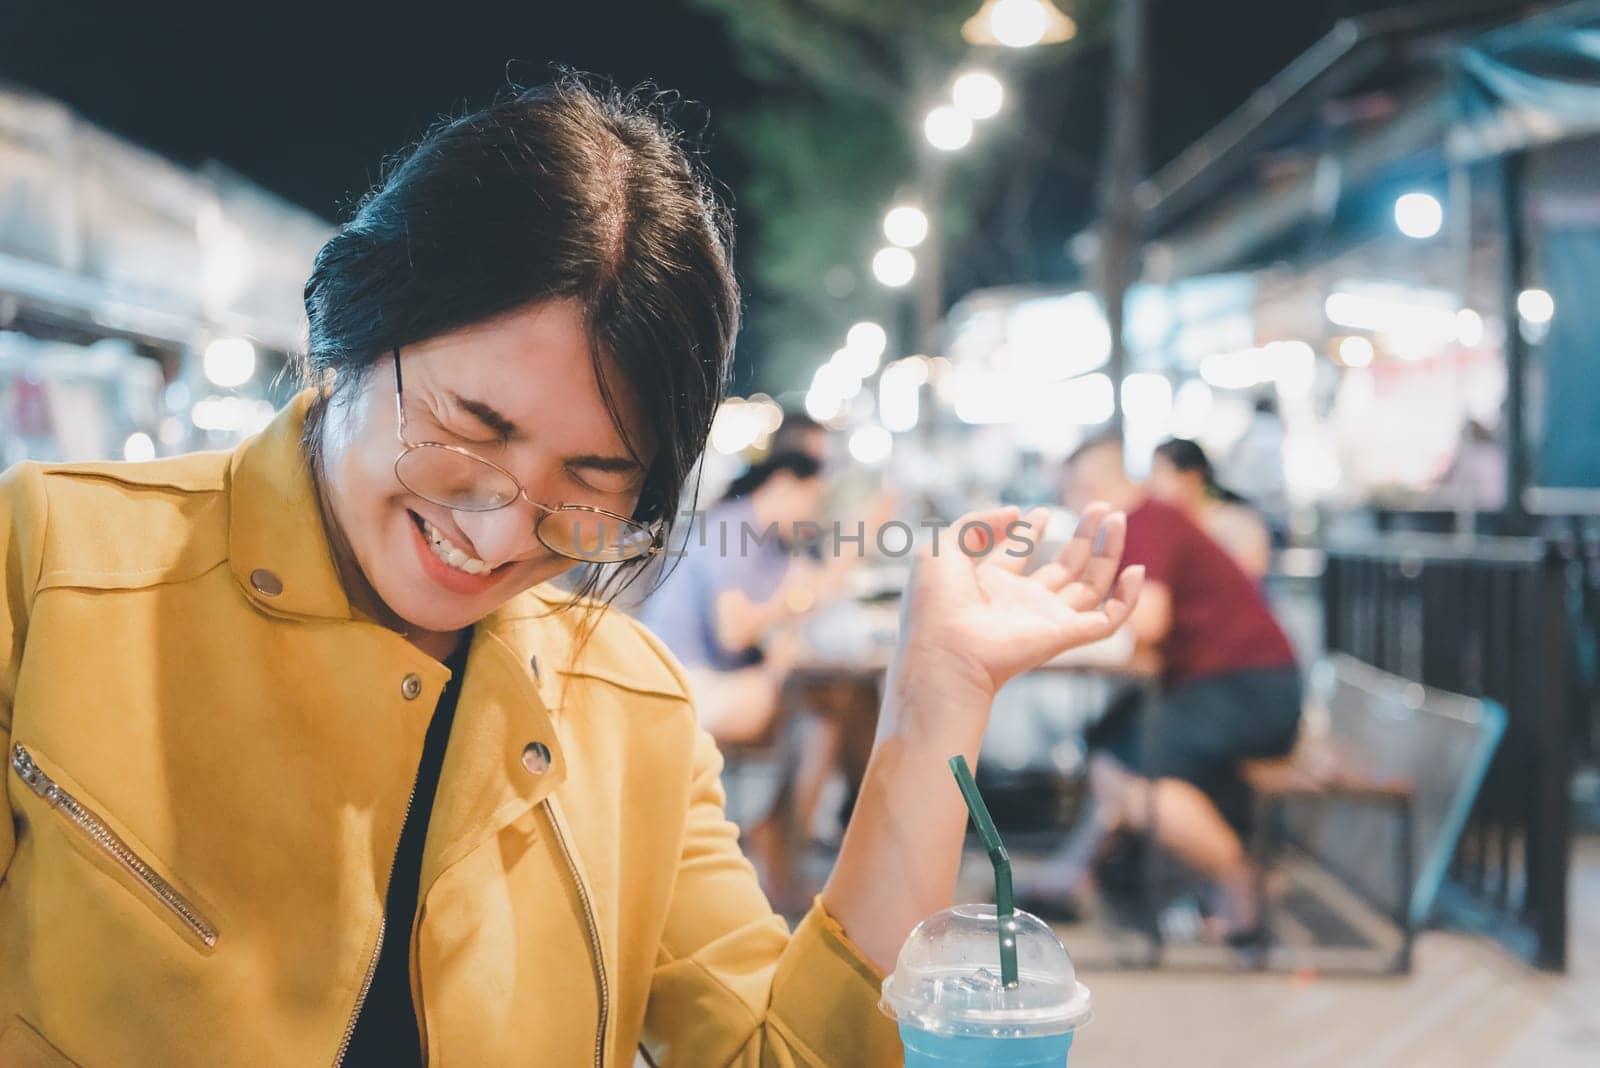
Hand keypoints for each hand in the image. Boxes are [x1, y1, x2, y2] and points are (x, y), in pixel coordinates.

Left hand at [883, 503, 1143, 747]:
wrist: (945, 652)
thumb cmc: (934, 605)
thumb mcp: (942, 548)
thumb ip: (977, 522)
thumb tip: (1017, 511)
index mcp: (988, 585)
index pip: (1017, 555)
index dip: (1029, 531)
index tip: (1040, 512)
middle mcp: (1021, 603)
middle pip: (1063, 567)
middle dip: (1082, 536)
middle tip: (1101, 507)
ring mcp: (1046, 619)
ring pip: (1090, 586)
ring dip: (1107, 552)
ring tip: (1116, 518)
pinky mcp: (1065, 636)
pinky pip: (1108, 621)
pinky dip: (1127, 600)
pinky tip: (1136, 571)